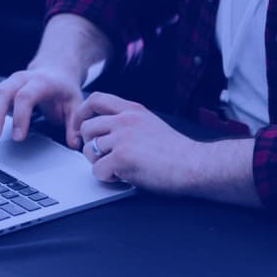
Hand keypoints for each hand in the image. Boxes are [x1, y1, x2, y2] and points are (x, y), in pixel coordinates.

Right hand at [0, 68, 83, 146]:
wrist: (55, 71)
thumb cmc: (64, 89)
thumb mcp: (75, 103)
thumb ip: (74, 123)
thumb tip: (75, 143)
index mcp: (41, 82)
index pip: (26, 96)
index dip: (21, 116)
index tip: (18, 137)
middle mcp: (21, 79)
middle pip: (3, 94)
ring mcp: (7, 83)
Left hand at [74, 92, 200, 192]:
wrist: (194, 165)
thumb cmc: (177, 152)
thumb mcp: (151, 124)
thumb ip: (130, 122)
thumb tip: (106, 132)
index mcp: (134, 110)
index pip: (96, 99)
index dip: (83, 113)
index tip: (82, 128)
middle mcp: (126, 120)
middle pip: (87, 127)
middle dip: (89, 145)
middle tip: (102, 157)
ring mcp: (123, 138)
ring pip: (89, 150)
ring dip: (99, 162)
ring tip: (118, 168)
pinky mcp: (121, 158)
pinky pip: (97, 170)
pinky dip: (107, 178)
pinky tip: (124, 177)